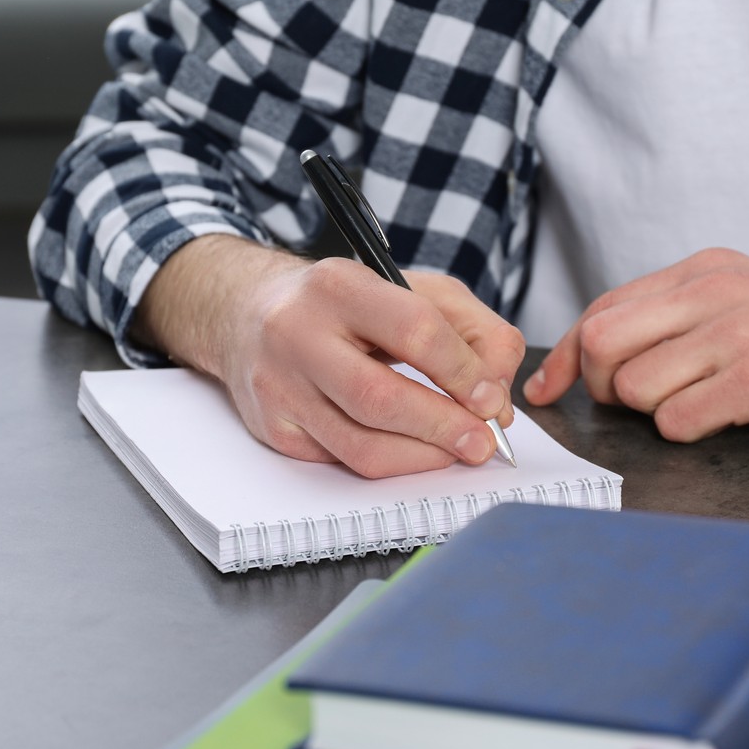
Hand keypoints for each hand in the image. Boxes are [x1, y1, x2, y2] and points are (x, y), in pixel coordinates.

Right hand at [136, 237, 523, 476]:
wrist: (249, 313)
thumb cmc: (345, 304)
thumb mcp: (415, 290)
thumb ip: (475, 333)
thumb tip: (498, 400)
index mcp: (338, 285)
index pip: (415, 331)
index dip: (464, 372)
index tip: (492, 399)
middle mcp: (297, 334)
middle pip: (381, 397)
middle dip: (444, 427)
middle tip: (483, 443)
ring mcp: (279, 386)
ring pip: (360, 445)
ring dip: (421, 456)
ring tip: (455, 451)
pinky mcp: (274, 428)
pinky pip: (341, 462)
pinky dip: (390, 464)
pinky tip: (412, 450)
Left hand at [521, 248, 748, 441]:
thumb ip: (684, 316)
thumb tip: (607, 351)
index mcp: (705, 272)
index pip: (603, 307)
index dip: (567, 354)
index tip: (549, 386)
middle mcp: (712, 294)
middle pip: (603, 341)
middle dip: (603, 386)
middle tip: (638, 405)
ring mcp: (736, 334)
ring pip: (634, 386)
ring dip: (651, 413)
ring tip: (698, 408)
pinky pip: (678, 419)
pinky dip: (686, 431)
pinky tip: (723, 420)